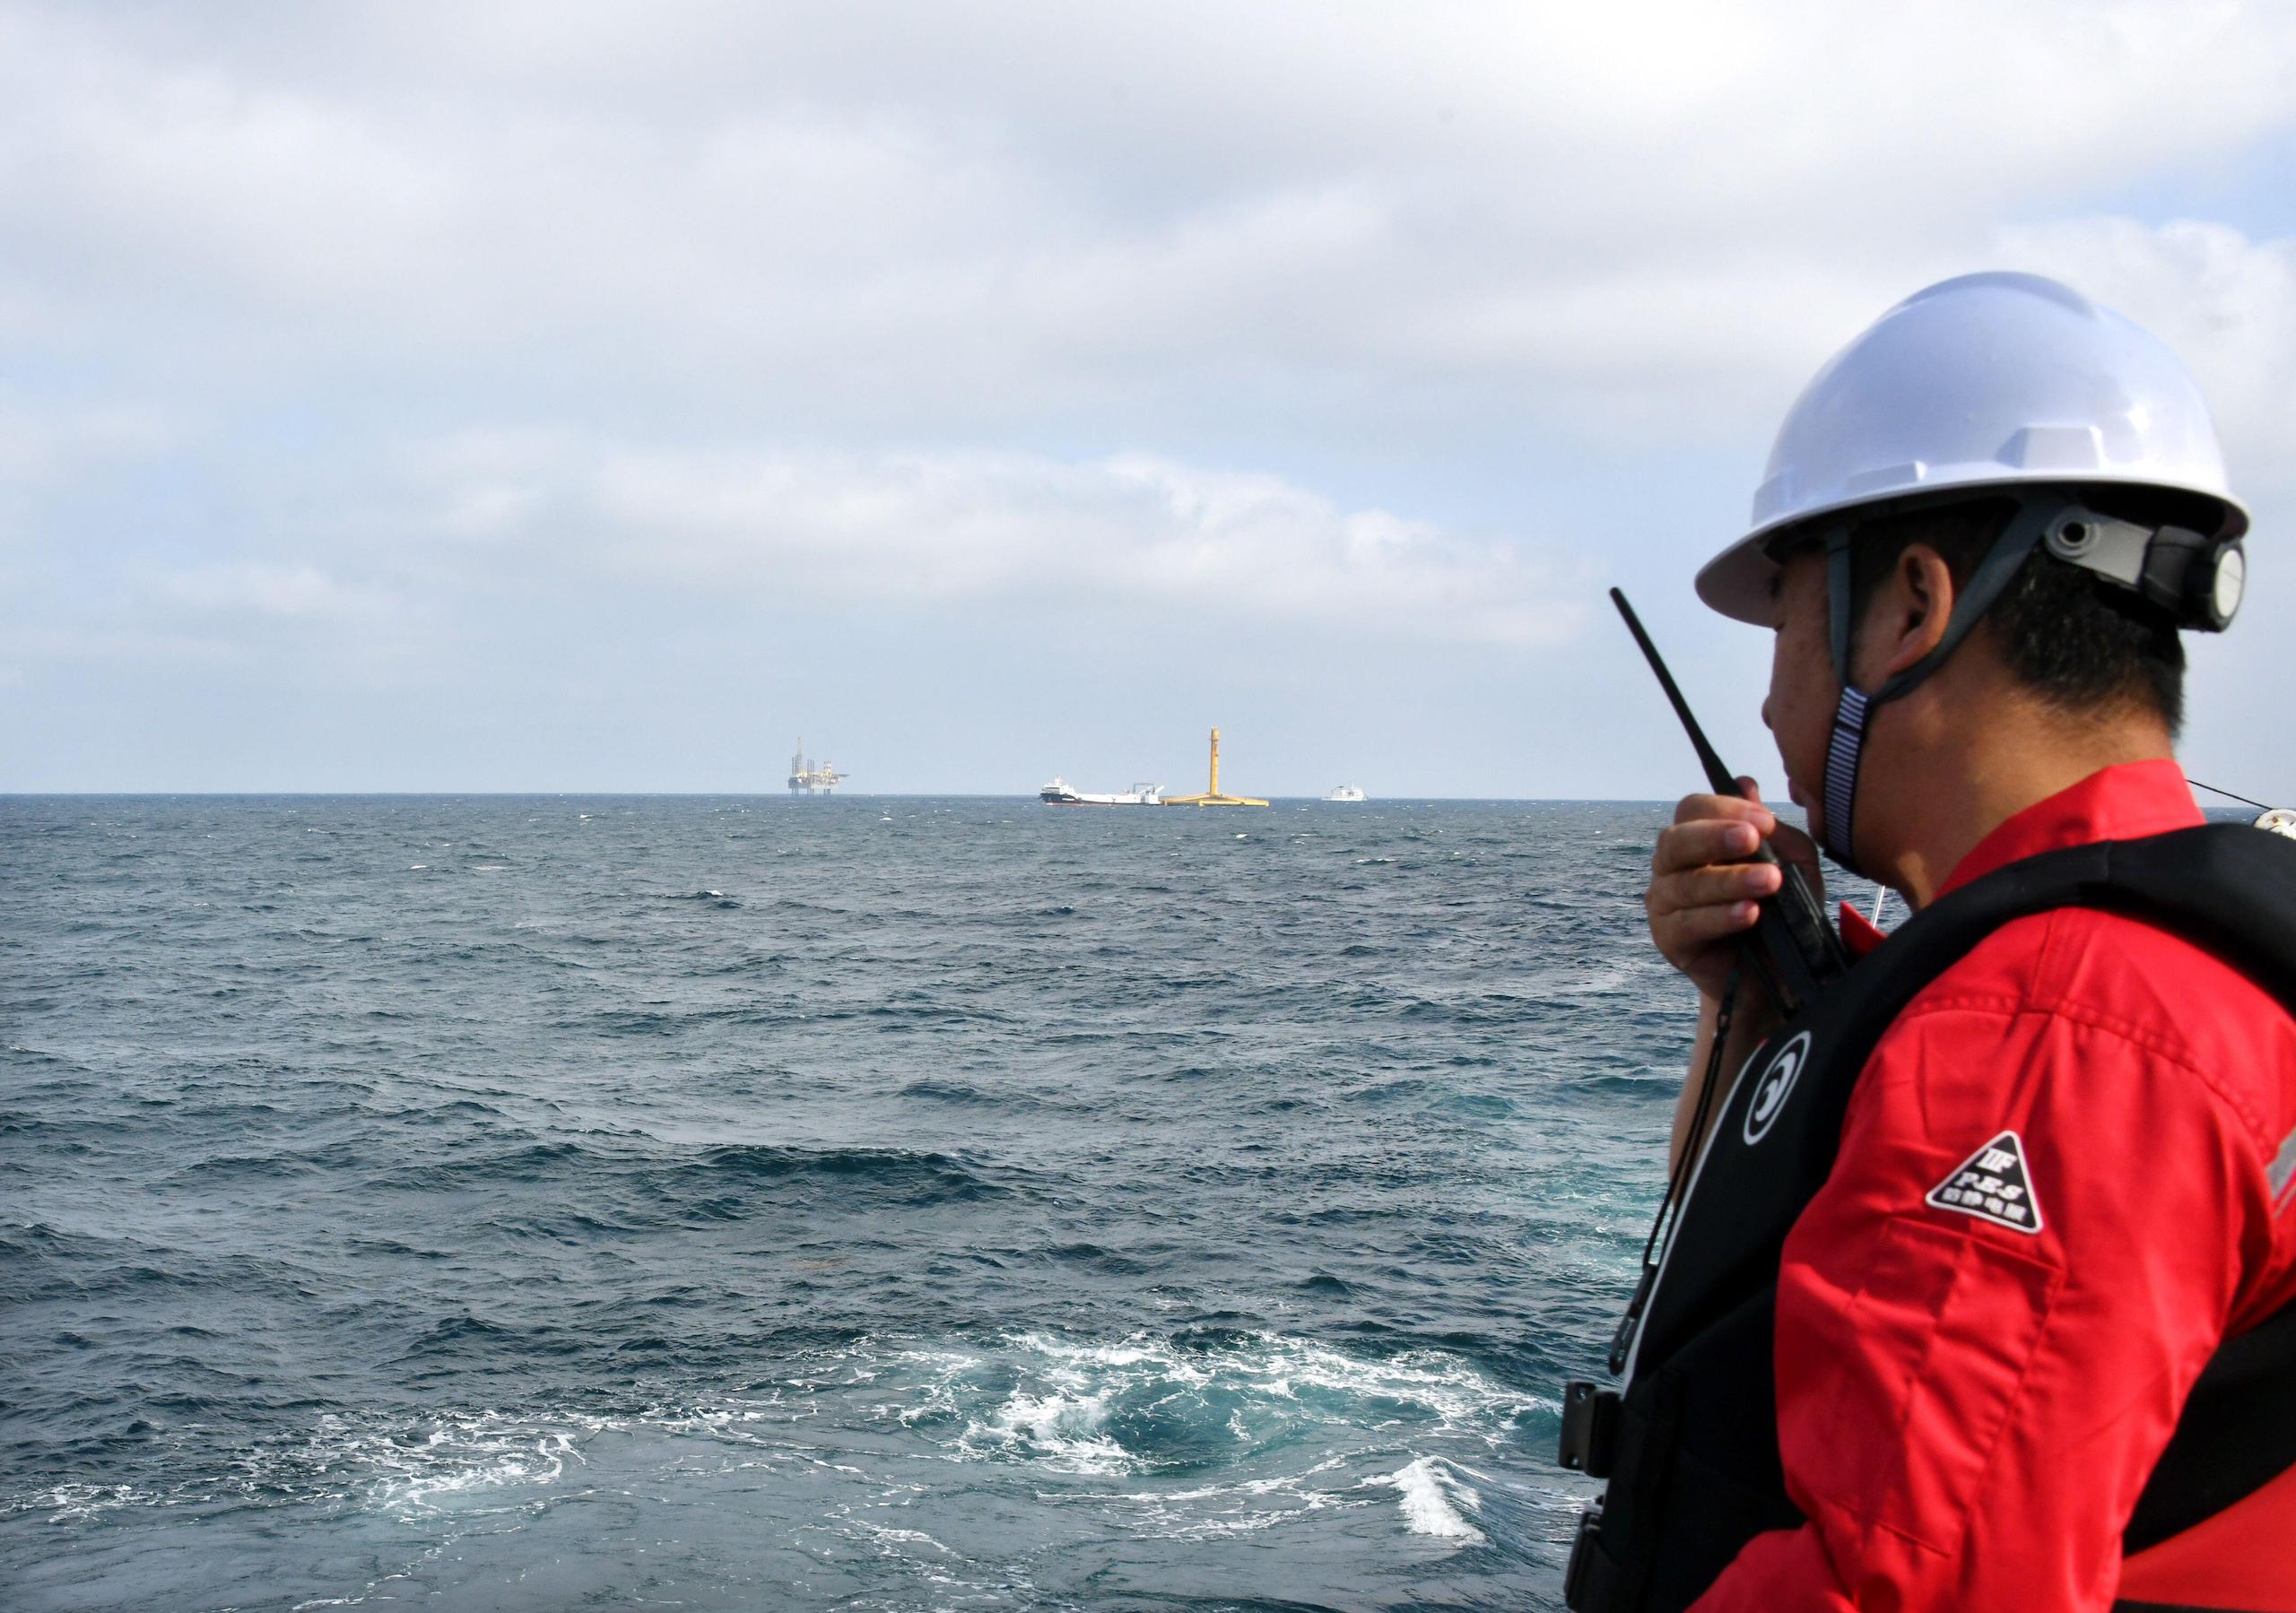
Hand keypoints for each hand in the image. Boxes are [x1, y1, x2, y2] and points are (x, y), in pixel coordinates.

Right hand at [1645, 777, 1822, 1000]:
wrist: (1776, 974)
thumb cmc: (1781, 912)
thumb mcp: (1792, 865)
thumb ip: (1774, 831)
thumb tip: (1746, 784)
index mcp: (1697, 839)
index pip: (1694, 810)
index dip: (1725, 808)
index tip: (1765, 820)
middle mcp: (1672, 866)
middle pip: (1675, 840)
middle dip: (1714, 837)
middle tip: (1754, 839)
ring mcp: (1665, 902)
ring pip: (1685, 884)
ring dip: (1729, 880)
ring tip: (1769, 882)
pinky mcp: (1669, 939)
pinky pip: (1688, 923)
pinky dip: (1720, 917)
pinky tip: (1749, 913)